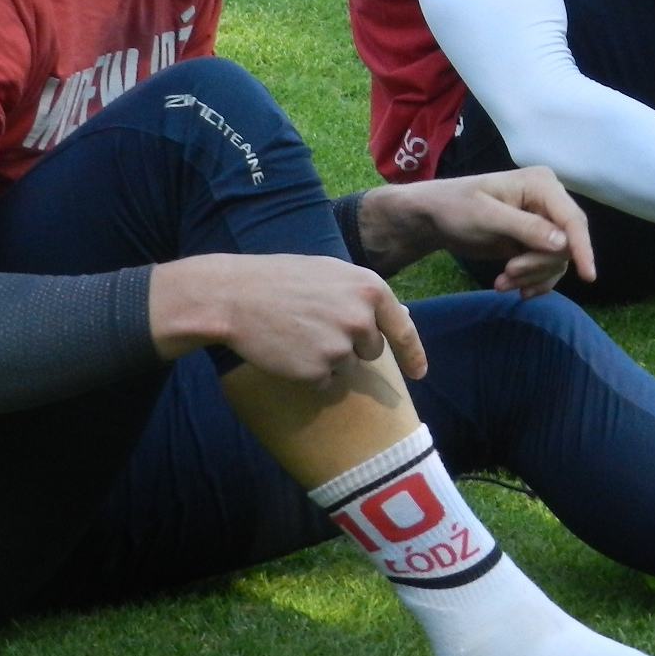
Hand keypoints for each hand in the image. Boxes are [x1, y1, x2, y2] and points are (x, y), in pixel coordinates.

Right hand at [148, 253, 427, 382]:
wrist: (235, 296)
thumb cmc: (281, 280)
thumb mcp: (330, 273)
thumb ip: (365, 295)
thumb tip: (403, 314)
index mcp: (369, 288)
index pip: (403, 328)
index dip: (414, 354)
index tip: (420, 373)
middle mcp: (361, 318)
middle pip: (372, 349)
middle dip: (350, 343)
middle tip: (315, 324)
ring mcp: (341, 345)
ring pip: (347, 367)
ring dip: (327, 358)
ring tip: (297, 334)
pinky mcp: (319, 370)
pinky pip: (324, 382)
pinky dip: (308, 373)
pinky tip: (288, 350)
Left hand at [358, 168, 595, 297]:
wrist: (434, 219)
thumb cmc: (455, 208)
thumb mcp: (487, 217)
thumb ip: (526, 228)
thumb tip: (563, 244)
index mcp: (541, 185)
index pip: (572, 219)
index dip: (582, 248)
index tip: (588, 276)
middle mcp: (549, 201)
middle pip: (567, 244)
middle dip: (538, 265)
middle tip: (508, 274)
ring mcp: (544, 222)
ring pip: (557, 260)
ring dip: (531, 276)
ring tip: (501, 283)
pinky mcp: (535, 241)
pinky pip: (548, 268)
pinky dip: (533, 281)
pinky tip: (514, 289)